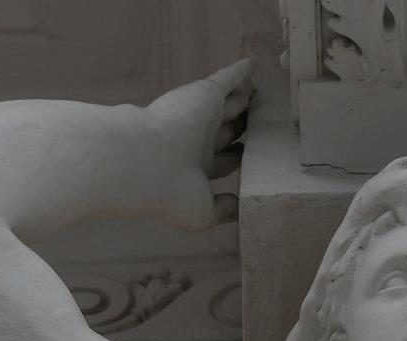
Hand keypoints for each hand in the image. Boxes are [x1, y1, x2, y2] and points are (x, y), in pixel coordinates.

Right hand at [146, 58, 255, 228]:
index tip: (253, 153)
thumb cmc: (169, 191)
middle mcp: (198, 140)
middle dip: (243, 126)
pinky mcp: (205, 94)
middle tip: (264, 121)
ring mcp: (201, 116)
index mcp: (196, 167)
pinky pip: (228, 78)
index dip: (238, 155)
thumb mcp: (203, 210)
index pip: (225, 159)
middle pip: (229, 130)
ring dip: (244, 98)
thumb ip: (225, 209)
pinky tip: (253, 65)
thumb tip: (243, 207)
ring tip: (262, 92)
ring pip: (230, 104)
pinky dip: (240, 71)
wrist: (143, 160)